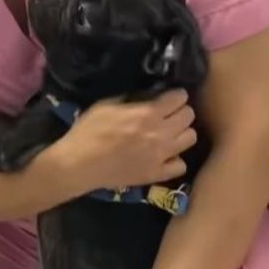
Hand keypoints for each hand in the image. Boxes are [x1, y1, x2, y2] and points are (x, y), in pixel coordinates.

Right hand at [58, 90, 195, 194]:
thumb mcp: (106, 105)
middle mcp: (160, 134)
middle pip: (189, 116)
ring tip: (168, 133)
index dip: (175, 95)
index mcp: (147, 114)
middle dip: (180, 111)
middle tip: (168, 114)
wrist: (78, 165)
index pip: (179, 98)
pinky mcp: (156, 174)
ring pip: (190, 138)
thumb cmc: (88, 132)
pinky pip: (181, 165)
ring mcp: (160, 156)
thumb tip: (148, 97)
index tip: (168, 97)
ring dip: (181, 133)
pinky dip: (175, 159)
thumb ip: (132, 100)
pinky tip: (164, 155)